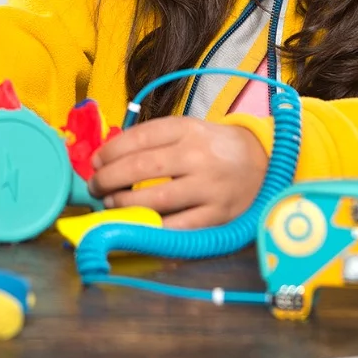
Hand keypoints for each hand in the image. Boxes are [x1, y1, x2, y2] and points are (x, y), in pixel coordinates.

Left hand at [87, 116, 267, 228]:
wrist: (263, 162)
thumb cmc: (212, 147)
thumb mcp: (186, 131)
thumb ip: (151, 141)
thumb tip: (104, 159)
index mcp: (187, 129)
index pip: (139, 138)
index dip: (110, 151)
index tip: (95, 162)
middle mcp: (198, 156)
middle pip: (142, 167)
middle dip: (109, 179)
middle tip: (95, 187)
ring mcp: (209, 187)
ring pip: (157, 199)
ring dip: (124, 204)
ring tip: (110, 205)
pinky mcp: (217, 215)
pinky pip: (179, 226)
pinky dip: (153, 228)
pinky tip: (136, 226)